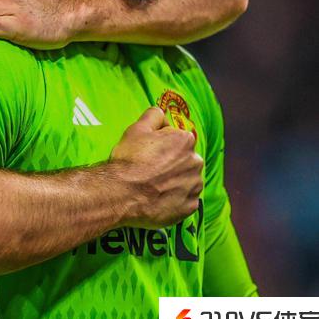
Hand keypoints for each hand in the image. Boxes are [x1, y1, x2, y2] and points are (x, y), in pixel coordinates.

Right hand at [109, 107, 203, 228]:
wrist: (123, 193)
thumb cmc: (130, 159)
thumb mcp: (137, 128)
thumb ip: (153, 115)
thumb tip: (160, 111)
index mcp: (185, 140)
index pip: (175, 137)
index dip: (160, 142)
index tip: (148, 150)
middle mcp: (195, 162)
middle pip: (183, 158)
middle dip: (171, 161)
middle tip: (150, 168)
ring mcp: (194, 186)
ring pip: (186, 179)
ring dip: (175, 180)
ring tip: (154, 184)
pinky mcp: (189, 207)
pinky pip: (185, 200)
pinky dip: (175, 198)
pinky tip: (159, 197)